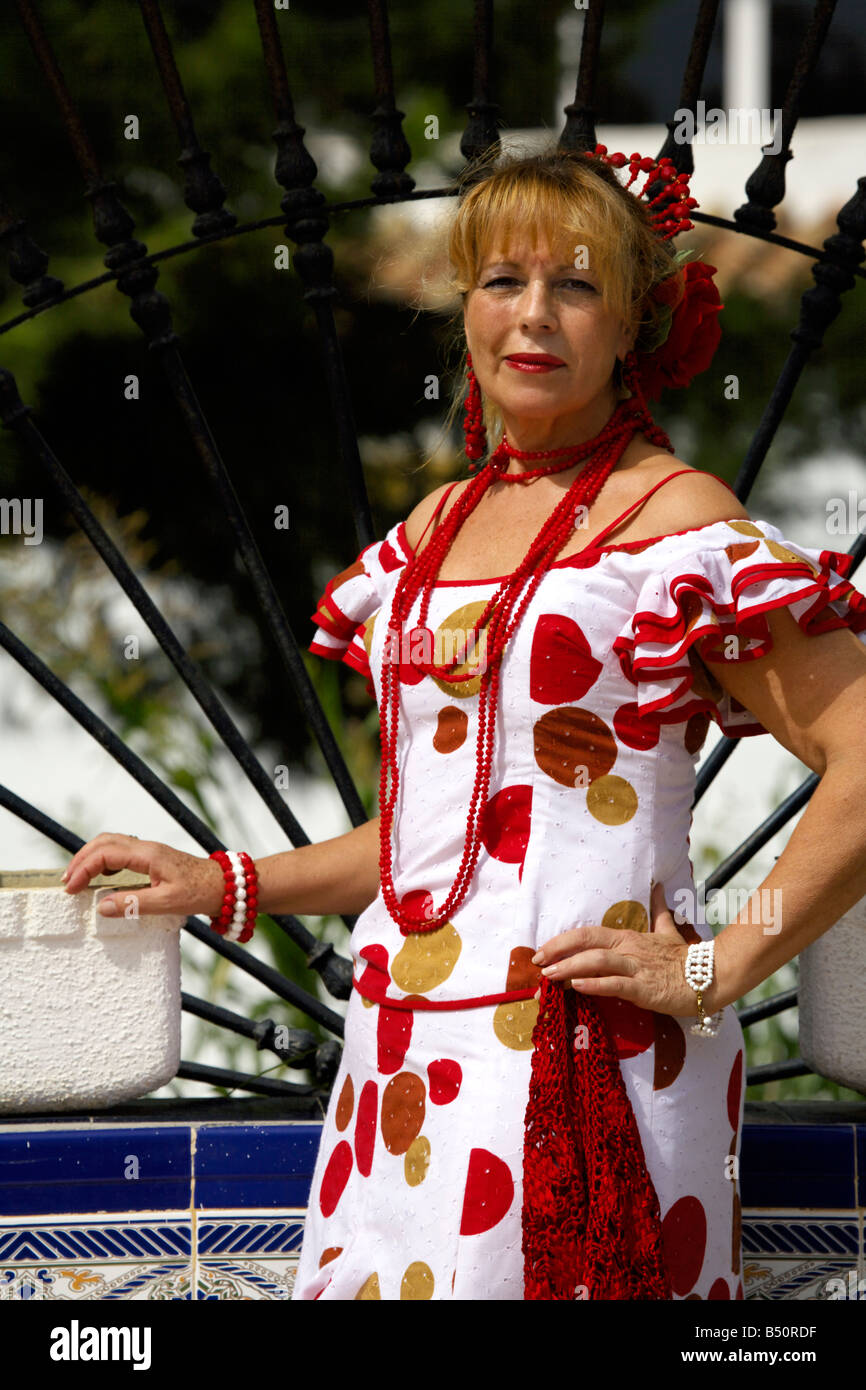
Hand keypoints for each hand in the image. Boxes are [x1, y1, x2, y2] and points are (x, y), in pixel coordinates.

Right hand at [61, 833, 225, 919]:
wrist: (226, 885)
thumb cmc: (200, 892)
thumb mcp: (167, 902)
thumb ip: (133, 904)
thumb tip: (101, 907)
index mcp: (148, 854)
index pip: (105, 854)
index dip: (84, 869)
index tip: (72, 889)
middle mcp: (146, 848)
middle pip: (104, 842)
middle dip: (81, 859)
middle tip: (67, 882)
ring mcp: (149, 851)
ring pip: (111, 844)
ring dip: (91, 858)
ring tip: (77, 879)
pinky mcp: (153, 858)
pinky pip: (121, 852)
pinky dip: (104, 861)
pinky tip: (100, 877)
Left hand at [530, 881, 700, 1017]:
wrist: (710, 976)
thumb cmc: (683, 957)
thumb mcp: (667, 929)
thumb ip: (659, 910)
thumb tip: (659, 886)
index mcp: (628, 937)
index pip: (587, 933)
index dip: (562, 940)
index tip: (541, 951)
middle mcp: (628, 949)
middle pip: (586, 944)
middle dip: (558, 952)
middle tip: (535, 964)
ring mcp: (636, 968)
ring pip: (597, 962)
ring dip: (569, 968)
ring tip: (549, 976)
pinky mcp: (645, 988)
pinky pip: (616, 984)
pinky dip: (595, 984)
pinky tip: (578, 986)